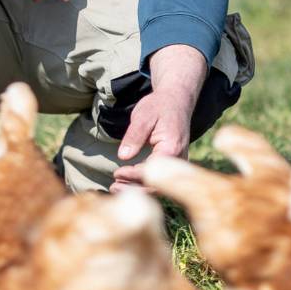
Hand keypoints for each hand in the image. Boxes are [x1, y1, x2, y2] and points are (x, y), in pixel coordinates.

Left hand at [111, 45, 206, 191]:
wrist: (176, 100)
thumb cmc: (159, 106)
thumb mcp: (143, 116)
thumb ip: (134, 136)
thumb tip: (123, 156)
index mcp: (172, 148)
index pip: (151, 170)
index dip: (132, 175)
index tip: (116, 173)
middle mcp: (178, 160)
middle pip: (156, 184)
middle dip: (133, 188)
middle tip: (112, 187)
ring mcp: (177, 163)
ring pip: (158, 185)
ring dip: (137, 189)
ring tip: (116, 187)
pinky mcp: (173, 164)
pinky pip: (159, 179)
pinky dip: (143, 183)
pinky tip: (127, 182)